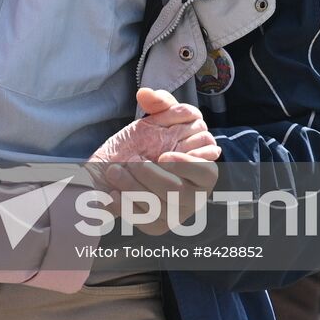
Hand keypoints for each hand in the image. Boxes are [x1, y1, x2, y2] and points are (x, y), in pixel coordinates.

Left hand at [87, 88, 221, 235]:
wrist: (116, 168)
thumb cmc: (144, 143)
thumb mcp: (154, 120)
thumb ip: (159, 102)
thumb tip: (146, 94)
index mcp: (201, 168)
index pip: (206, 172)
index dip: (186, 165)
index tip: (163, 156)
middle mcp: (194, 194)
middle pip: (177, 191)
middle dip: (148, 174)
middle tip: (129, 161)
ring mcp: (178, 213)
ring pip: (159, 206)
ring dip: (132, 186)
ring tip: (114, 171)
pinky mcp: (159, 225)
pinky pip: (145, 221)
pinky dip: (125, 205)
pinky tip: (113, 192)